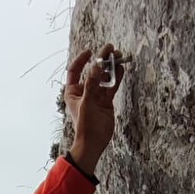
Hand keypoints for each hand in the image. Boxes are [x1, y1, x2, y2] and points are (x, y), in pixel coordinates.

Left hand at [65, 43, 125, 175]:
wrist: (94, 143)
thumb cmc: (85, 126)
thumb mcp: (87, 103)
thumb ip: (92, 84)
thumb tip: (96, 65)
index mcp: (73, 92)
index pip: (75, 71)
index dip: (82, 60)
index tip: (90, 51)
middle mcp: (84, 91)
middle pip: (92, 71)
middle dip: (101, 60)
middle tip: (110, 50)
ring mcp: (96, 96)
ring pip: (104, 77)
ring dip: (111, 68)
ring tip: (118, 57)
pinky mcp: (106, 101)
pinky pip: (111, 86)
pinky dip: (116, 78)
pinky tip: (121, 69)